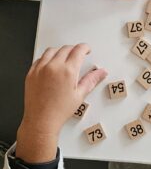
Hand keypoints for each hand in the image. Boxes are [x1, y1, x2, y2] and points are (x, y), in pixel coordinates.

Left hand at [16, 44, 106, 162]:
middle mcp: (53, 67)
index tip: (87, 50)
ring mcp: (40, 69)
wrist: (41, 120)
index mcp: (67, 71)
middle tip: (78, 55)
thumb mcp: (80, 95)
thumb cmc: (59, 111)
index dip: (85, 48)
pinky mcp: (31, 73)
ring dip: (60, 51)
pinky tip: (51, 64)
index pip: (78, 50)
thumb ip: (91, 80)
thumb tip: (100, 72)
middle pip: (65, 48)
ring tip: (64, 58)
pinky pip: (39, 59)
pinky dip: (47, 58)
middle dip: (74, 49)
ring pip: (51, 50)